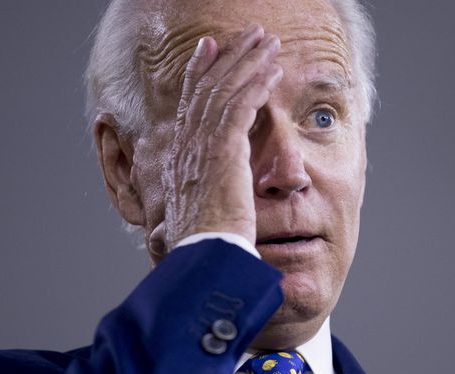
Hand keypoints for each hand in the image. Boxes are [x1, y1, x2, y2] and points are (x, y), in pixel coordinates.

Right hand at [156, 24, 282, 250]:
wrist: (203, 258)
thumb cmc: (202, 248)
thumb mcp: (194, 218)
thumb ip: (196, 202)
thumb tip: (186, 213)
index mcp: (179, 159)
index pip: (190, 105)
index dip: (199, 73)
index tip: (209, 48)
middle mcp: (186, 147)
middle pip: (208, 88)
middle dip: (230, 57)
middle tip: (249, 34)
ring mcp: (203, 147)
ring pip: (225, 90)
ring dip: (249, 62)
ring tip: (268, 41)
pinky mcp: (224, 151)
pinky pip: (242, 106)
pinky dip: (258, 84)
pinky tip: (274, 70)